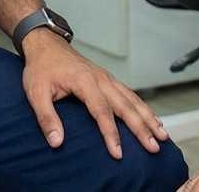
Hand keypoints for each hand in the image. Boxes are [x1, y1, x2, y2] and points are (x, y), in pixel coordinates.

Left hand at [21, 28, 169, 158]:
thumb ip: (46, 117)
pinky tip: (152, 118)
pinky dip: (143, 107)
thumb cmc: (41, 68)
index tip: (118, 153)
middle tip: (154, 147)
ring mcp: (107, 78)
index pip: (102, 111)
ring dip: (148, 117)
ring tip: (163, 135)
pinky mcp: (108, 79)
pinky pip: (130, 94)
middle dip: (141, 128)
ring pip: (132, 99)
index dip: (111, 134)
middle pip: (125, 106)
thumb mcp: (36, 93)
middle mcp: (101, 79)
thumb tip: (57, 142)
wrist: (46, 44)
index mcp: (85, 82)